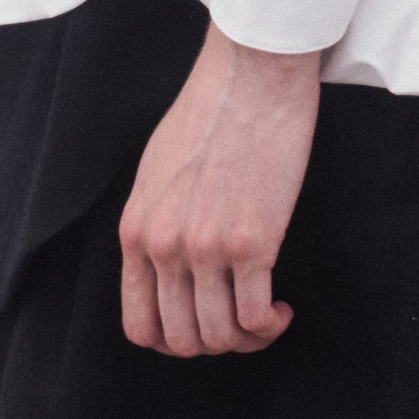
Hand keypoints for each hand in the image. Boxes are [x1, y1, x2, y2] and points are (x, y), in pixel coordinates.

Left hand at [118, 19, 321, 356]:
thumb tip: (166, 266)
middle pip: (182, 339)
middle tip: (239, 323)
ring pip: (220, 336)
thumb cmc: (210, 110)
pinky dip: (269, 326)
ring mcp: (206, 247)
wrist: (251, 73)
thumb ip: (155, 222)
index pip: (140, 325)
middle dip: (214, 344)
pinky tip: (281, 308)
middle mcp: (165, 246)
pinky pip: (254, 317)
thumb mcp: (157, 170)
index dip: (173, 343)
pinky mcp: (252, 242)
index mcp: (137, 230)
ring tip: (266, 318)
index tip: (202, 328)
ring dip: (246, 340)